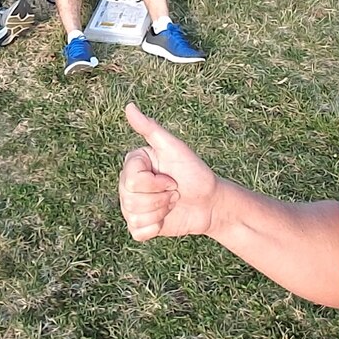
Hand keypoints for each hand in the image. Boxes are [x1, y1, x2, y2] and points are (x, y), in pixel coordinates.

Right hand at [119, 103, 219, 240]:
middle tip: (175, 191)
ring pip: (135, 216)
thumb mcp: (174, 148)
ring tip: (172, 203)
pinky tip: (165, 219)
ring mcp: (132, 206)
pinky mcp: (140, 226)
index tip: (172, 178)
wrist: (210, 202)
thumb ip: (150, 128)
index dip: (156, 183)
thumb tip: (129, 106)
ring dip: (161, 212)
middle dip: (161, 198)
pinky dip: (155, 228)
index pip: (132, 180)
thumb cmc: (194, 172)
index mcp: (133, 165)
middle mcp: (128, 184)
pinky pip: (138, 232)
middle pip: (131, 199)